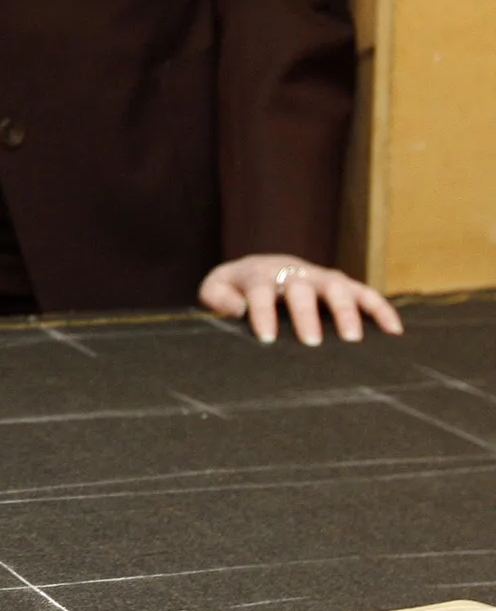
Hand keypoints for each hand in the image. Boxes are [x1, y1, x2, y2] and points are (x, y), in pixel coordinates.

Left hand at [199, 253, 403, 345]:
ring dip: (346, 311)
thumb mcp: (219, 287)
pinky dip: (381, 309)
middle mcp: (295, 274)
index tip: (266, 338)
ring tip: (352, 339)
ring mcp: (323, 279)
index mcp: (261, 275)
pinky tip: (394, 331)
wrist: (264, 268)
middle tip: (311, 342)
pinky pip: (367, 294)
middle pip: (301, 289)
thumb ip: (216, 295)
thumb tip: (235, 310)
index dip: (263, 313)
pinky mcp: (346, 286)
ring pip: (337, 288)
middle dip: (306, 314)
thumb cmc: (239, 288)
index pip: (260, 291)